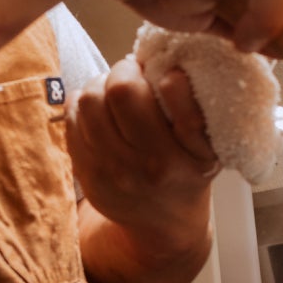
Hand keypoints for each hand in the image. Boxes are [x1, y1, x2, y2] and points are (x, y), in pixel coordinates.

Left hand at [66, 56, 218, 240]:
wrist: (163, 224)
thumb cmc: (189, 172)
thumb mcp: (211, 147)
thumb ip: (197, 109)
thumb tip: (167, 58)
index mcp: (189, 155)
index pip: (174, 95)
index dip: (167, 74)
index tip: (169, 75)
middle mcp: (151, 165)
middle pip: (120, 91)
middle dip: (125, 70)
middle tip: (134, 73)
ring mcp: (113, 171)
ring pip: (90, 100)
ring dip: (101, 84)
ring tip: (114, 90)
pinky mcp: (87, 173)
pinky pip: (71, 117)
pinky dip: (83, 103)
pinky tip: (99, 110)